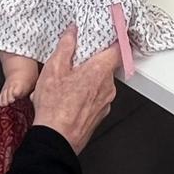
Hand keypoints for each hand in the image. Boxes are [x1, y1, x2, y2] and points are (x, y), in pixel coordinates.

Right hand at [31, 26, 118, 155]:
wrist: (55, 140)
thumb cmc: (55, 107)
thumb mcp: (54, 69)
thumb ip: (66, 46)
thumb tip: (72, 32)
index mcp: (99, 71)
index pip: (118, 48)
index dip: (116, 38)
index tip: (111, 32)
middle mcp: (108, 87)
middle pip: (107, 65)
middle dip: (93, 60)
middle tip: (76, 59)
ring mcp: (105, 102)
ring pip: (101, 82)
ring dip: (88, 78)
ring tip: (67, 81)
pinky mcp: (99, 115)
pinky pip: (97, 97)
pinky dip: (87, 93)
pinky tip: (69, 97)